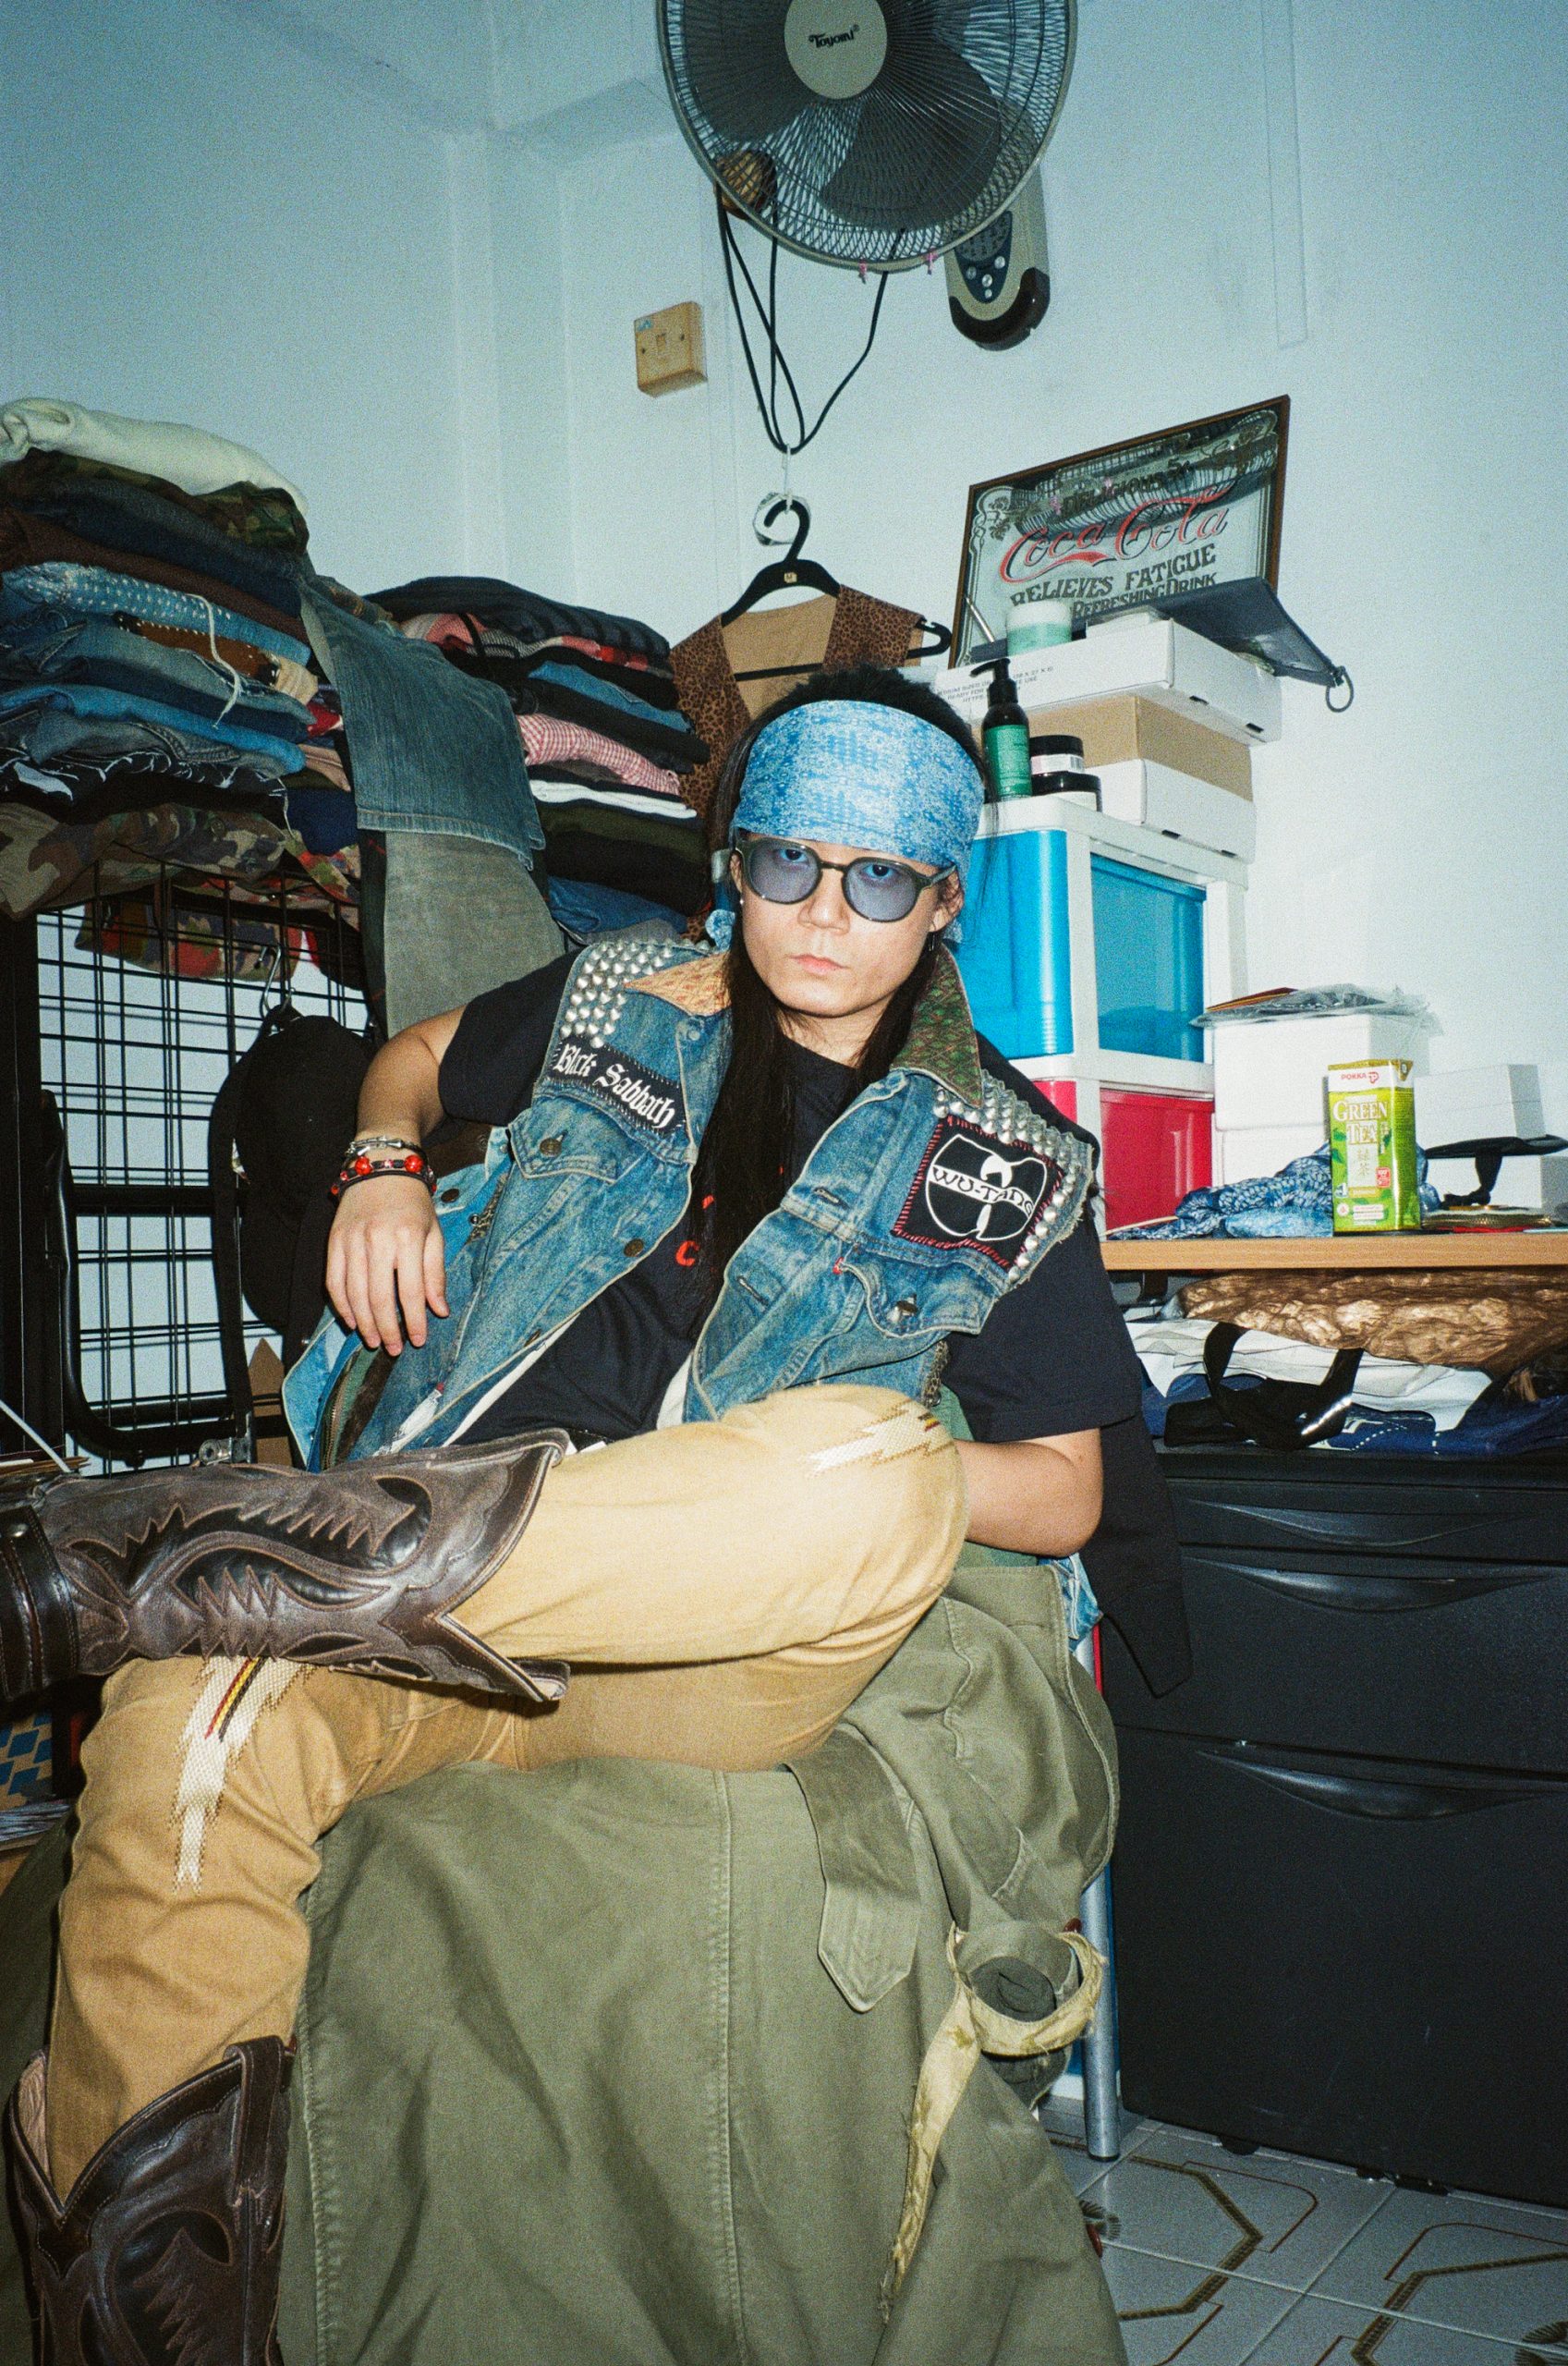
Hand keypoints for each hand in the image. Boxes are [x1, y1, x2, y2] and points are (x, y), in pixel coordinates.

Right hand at [325, 1175, 448, 1353]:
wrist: (382, 1168)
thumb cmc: (413, 1203)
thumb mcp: (434, 1233)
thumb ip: (435, 1273)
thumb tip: (440, 1310)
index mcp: (408, 1238)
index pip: (411, 1291)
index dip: (414, 1321)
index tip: (418, 1340)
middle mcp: (377, 1240)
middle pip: (379, 1298)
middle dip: (387, 1329)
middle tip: (393, 1349)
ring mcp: (352, 1241)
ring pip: (354, 1294)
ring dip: (363, 1323)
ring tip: (374, 1340)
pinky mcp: (334, 1241)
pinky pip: (334, 1281)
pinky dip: (341, 1305)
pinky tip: (351, 1320)